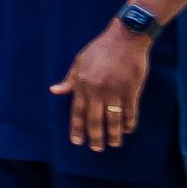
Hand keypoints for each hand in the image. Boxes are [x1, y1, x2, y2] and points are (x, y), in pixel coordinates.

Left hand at [62, 22, 152, 150]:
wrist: (125, 38)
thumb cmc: (100, 48)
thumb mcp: (79, 61)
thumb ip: (69, 79)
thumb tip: (54, 91)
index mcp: (82, 84)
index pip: (77, 112)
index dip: (77, 128)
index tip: (77, 142)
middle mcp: (97, 91)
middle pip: (94, 119)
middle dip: (95, 136)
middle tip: (96, 149)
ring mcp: (115, 92)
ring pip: (113, 119)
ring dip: (113, 134)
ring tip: (113, 144)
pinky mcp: (131, 90)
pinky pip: (130, 111)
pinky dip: (129, 122)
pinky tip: (127, 130)